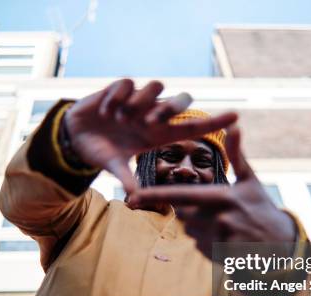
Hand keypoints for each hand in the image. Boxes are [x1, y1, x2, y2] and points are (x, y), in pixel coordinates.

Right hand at [63, 79, 237, 192]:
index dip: (214, 121)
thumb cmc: (101, 151)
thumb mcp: (114, 166)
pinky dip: (118, 96)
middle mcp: (150, 115)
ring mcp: (136, 101)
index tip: (236, 117)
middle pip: (179, 101)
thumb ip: (126, 178)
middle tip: (150, 122)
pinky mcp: (117, 90)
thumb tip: (136, 197)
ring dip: (141, 102)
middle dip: (170, 108)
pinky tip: (106, 110)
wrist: (74, 136)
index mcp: (156, 134)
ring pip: (155, 87)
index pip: (191, 127)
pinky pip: (126, 83)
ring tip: (121, 117)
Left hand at [128, 126, 296, 258]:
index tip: (133, 196)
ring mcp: (217, 240)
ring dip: (199, 226)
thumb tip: (233, 125)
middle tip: (213, 209)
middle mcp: (218, 219)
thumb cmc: (262, 208)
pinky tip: (225, 238)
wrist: (281, 246)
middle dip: (190, 210)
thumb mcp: (250, 181)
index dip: (155, 197)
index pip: (181, 197)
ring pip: (190, 230)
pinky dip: (205, 241)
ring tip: (224, 224)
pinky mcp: (216, 255)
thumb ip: (237, 154)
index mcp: (223, 197)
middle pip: (183, 213)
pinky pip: (198, 245)